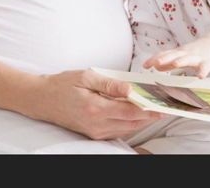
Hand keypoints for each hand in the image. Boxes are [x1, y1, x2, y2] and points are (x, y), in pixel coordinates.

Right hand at [28, 69, 167, 139]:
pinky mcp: (94, 133)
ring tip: (156, 110)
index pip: (130, 111)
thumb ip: (110, 83)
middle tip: (166, 107)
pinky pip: (118, 131)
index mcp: (96, 108)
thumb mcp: (86, 76)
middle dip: (150, 116)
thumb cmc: (63, 85)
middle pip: (132, 123)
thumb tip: (130, 89)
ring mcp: (95, 131)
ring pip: (127, 129)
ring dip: (142, 120)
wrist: (42, 100)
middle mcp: (97, 124)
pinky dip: (130, 123)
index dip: (149, 109)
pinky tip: (138, 114)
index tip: (164, 105)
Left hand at [142, 38, 209, 77]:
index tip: (144, 66)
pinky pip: (205, 67)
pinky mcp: (208, 61)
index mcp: (177, 53)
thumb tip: (156, 66)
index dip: (154, 59)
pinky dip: (203, 71)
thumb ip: (169, 62)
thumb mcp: (180, 56)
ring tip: (176, 64)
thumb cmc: (194, 52)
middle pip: (174, 55)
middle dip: (165, 58)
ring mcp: (197, 57)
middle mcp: (185, 53)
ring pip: (188, 58)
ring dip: (182, 61)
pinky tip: (200, 76)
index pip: (164, 55)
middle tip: (156, 63)